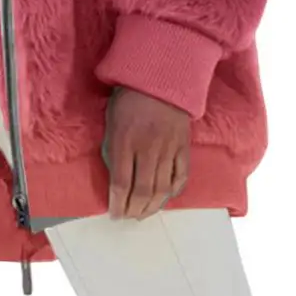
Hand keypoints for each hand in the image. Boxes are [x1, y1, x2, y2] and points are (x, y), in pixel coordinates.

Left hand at [104, 87, 189, 220]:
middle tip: (128, 217)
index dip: (117, 204)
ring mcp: (168, 150)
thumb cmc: (129, 98)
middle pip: (142, 191)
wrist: (160, 78)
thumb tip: (115, 176)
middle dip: (134, 210)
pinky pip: (180, 177)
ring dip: (152, 207)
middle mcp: (148, 150)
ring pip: (162, 189)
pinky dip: (173, 192)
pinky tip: (165, 198)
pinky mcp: (184, 148)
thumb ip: (113, 147)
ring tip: (143, 214)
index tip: (113, 214)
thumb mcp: (111, 119)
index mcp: (125, 142)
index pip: (121, 183)